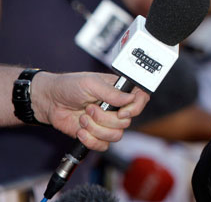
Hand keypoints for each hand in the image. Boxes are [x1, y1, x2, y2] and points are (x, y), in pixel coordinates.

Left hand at [32, 71, 149, 150]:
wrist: (49, 102)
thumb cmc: (69, 86)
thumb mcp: (91, 83)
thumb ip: (112, 92)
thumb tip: (130, 98)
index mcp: (120, 91)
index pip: (141, 100)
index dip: (135, 109)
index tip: (121, 112)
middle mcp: (117, 108)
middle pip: (126, 122)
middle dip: (104, 118)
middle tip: (90, 108)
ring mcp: (107, 122)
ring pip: (115, 135)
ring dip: (96, 129)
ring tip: (83, 118)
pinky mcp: (96, 135)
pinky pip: (103, 145)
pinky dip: (90, 140)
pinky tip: (80, 131)